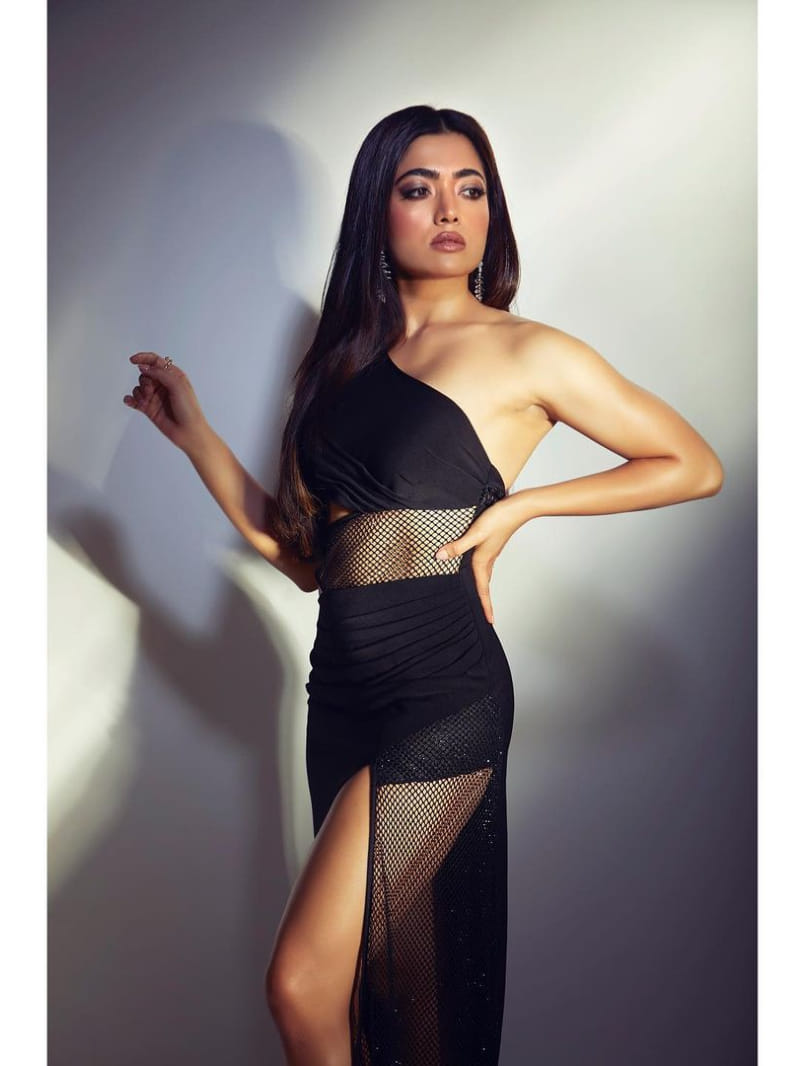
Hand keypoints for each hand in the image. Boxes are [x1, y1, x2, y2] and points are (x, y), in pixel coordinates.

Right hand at [123, 351, 210, 453]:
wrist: (188, 432)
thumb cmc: (189, 409)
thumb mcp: (178, 385)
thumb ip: (160, 373)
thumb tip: (144, 367)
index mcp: (173, 376)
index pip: (155, 361)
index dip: (143, 358)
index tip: (133, 360)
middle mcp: (164, 385)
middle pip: (145, 374)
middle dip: (144, 381)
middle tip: (150, 390)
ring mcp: (156, 397)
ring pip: (139, 387)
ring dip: (139, 392)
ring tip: (146, 401)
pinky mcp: (149, 408)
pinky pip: (134, 400)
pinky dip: (130, 400)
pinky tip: (130, 402)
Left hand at [434, 497, 518, 624]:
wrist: (518, 508)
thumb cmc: (498, 519)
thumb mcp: (475, 533)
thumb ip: (457, 546)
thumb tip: (440, 557)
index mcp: (483, 560)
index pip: (483, 589)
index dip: (486, 606)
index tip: (490, 621)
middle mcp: (488, 559)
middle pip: (484, 585)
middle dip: (485, 601)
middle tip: (487, 615)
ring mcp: (491, 551)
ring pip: (485, 574)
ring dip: (482, 587)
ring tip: (479, 596)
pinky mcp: (491, 543)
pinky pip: (484, 563)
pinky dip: (480, 572)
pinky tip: (474, 566)